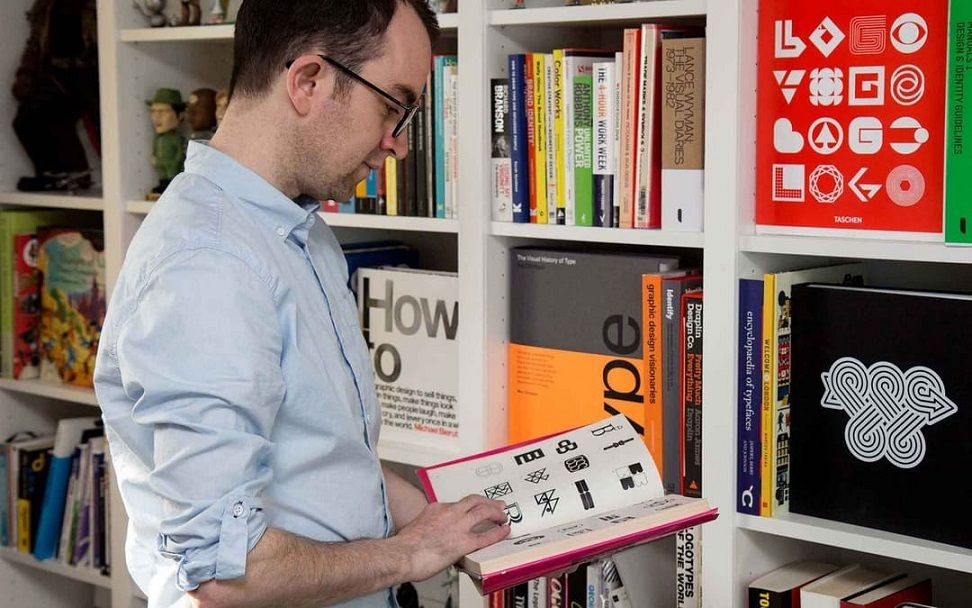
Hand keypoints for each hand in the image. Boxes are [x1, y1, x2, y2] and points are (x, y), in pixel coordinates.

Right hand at [392, 494, 509, 581]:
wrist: (403, 555)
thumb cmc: (404, 547)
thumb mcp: (417, 527)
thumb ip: (430, 527)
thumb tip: (434, 536)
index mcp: (436, 508)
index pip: (456, 504)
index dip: (467, 507)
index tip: (472, 510)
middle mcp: (449, 512)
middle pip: (474, 500)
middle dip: (487, 501)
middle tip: (497, 504)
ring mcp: (458, 525)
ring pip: (483, 511)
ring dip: (496, 512)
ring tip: (503, 515)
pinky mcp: (464, 542)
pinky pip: (486, 536)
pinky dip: (498, 533)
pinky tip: (504, 531)